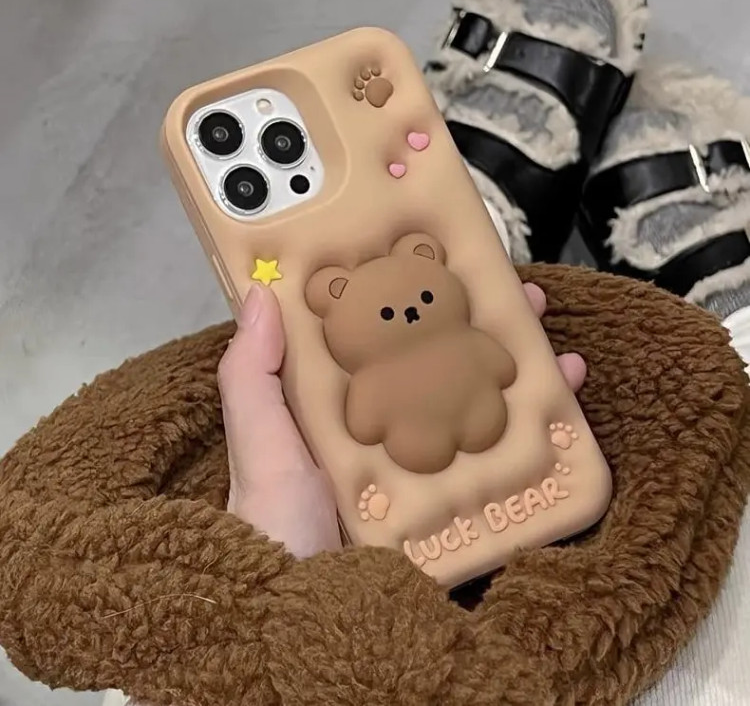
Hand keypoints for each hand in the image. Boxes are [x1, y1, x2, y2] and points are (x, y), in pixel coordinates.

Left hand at [218, 283, 585, 558]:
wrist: (313, 625)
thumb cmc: (278, 528)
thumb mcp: (261, 445)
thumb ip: (252, 376)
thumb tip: (260, 293)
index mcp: (347, 404)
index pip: (388, 337)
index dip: (419, 298)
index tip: (447, 262)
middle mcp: (394, 427)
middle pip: (449, 363)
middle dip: (488, 324)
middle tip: (521, 294)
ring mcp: (432, 465)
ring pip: (485, 402)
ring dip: (525, 367)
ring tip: (557, 343)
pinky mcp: (462, 503)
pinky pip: (506, 456)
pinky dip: (542, 429)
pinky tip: (568, 403)